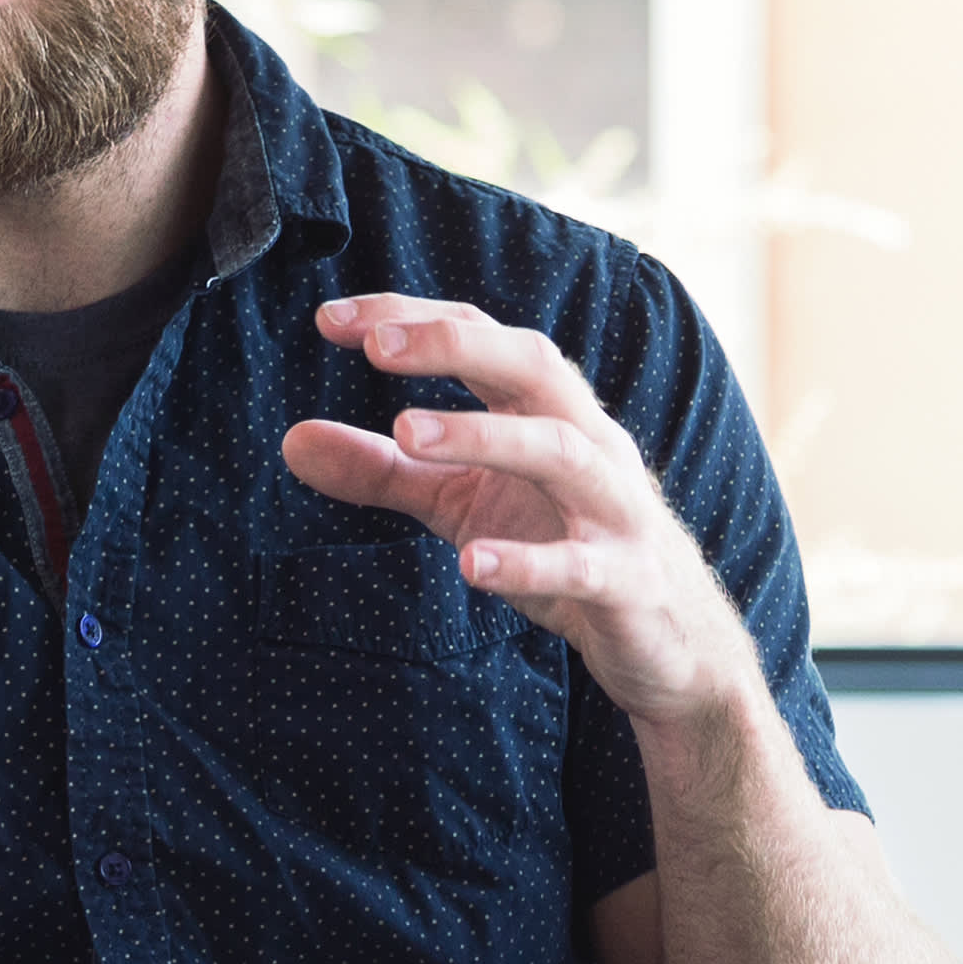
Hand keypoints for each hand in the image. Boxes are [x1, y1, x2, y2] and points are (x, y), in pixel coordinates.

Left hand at [278, 296, 756, 730]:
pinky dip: (529, 563)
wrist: (672, 644)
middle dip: (457, 346)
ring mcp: (616, 511)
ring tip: (406, 432)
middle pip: (534, 367)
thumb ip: (383, 471)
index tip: (331, 319)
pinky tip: (471, 563)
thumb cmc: (561, 545)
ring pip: (564, 453)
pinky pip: (583, 565)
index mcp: (546, 414)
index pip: (483, 340)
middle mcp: (588, 445)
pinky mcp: (629, 583)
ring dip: (484, 436)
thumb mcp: (461, 504)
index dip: (412, 319)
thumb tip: (289, 441)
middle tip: (375, 347)